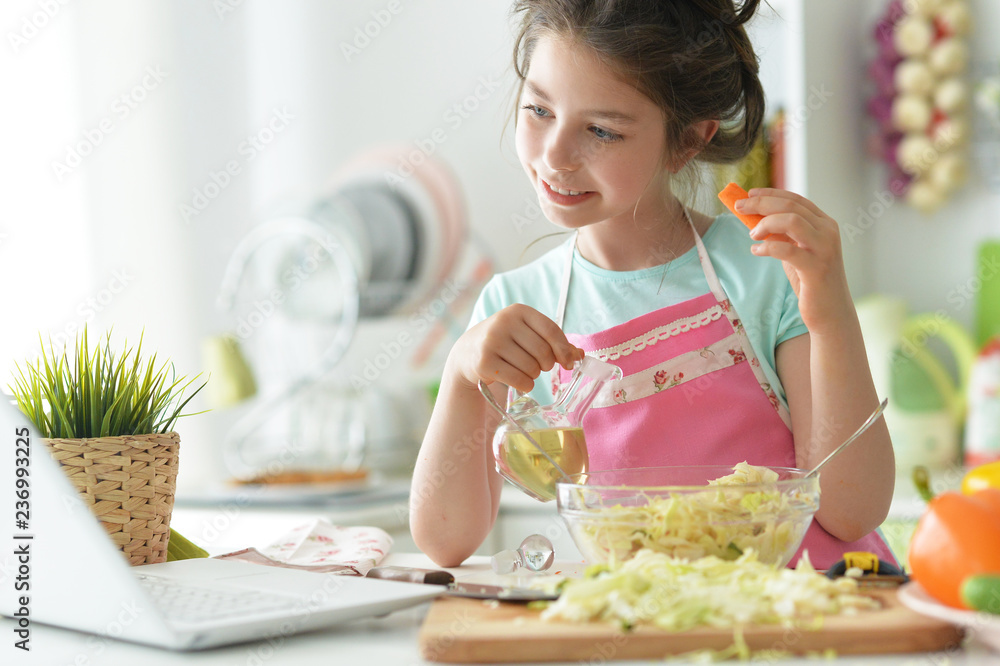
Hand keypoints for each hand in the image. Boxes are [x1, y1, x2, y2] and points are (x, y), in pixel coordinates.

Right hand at [448, 304, 584, 392]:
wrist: (468, 352)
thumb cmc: (506, 342)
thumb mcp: (528, 335)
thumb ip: (554, 342)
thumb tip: (580, 355)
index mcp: (518, 311)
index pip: (551, 330)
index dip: (564, 349)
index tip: (569, 362)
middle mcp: (503, 322)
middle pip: (543, 352)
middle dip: (546, 365)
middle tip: (539, 367)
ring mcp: (491, 342)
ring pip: (531, 368)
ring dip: (534, 375)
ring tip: (524, 371)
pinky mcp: (484, 362)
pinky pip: (519, 380)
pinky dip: (525, 385)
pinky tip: (518, 380)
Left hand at [736, 188, 854, 333]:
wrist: (830, 312)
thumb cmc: (809, 280)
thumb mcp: (795, 250)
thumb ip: (781, 234)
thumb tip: (754, 218)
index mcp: (824, 223)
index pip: (795, 199)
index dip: (770, 193)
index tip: (748, 194)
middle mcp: (828, 231)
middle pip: (790, 206)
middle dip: (761, 203)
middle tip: (739, 207)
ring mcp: (824, 248)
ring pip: (792, 221)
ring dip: (765, 223)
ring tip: (752, 235)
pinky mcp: (816, 268)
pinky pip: (787, 250)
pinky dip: (767, 247)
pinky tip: (756, 251)